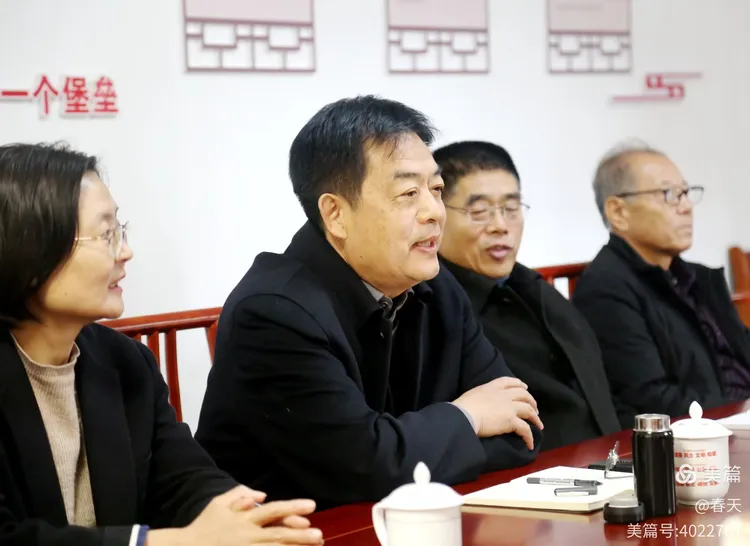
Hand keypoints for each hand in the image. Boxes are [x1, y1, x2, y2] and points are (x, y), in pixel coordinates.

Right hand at [148, 486, 322, 545]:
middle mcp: (247, 535)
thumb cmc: (204, 526)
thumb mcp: (218, 504)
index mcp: (245, 518)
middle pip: (278, 533)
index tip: (312, 506)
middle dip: (300, 535)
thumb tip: (261, 494)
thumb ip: (239, 494)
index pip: (273, 510)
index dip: (293, 507)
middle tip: (319, 535)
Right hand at [452, 377, 543, 448]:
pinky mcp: (511, 421)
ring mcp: (509, 407)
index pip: (509, 382)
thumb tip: (483, 403)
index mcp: (492, 387)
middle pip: (524, 395)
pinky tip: (530, 443)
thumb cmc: (463, 406)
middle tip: (534, 409)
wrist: (464, 415)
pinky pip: (525, 429)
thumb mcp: (473, 394)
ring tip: (538, 425)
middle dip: (531, 402)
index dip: (519, 384)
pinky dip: (529, 437)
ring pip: (529, 410)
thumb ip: (482, 396)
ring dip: (535, 418)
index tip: (525, 387)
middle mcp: (503, 395)